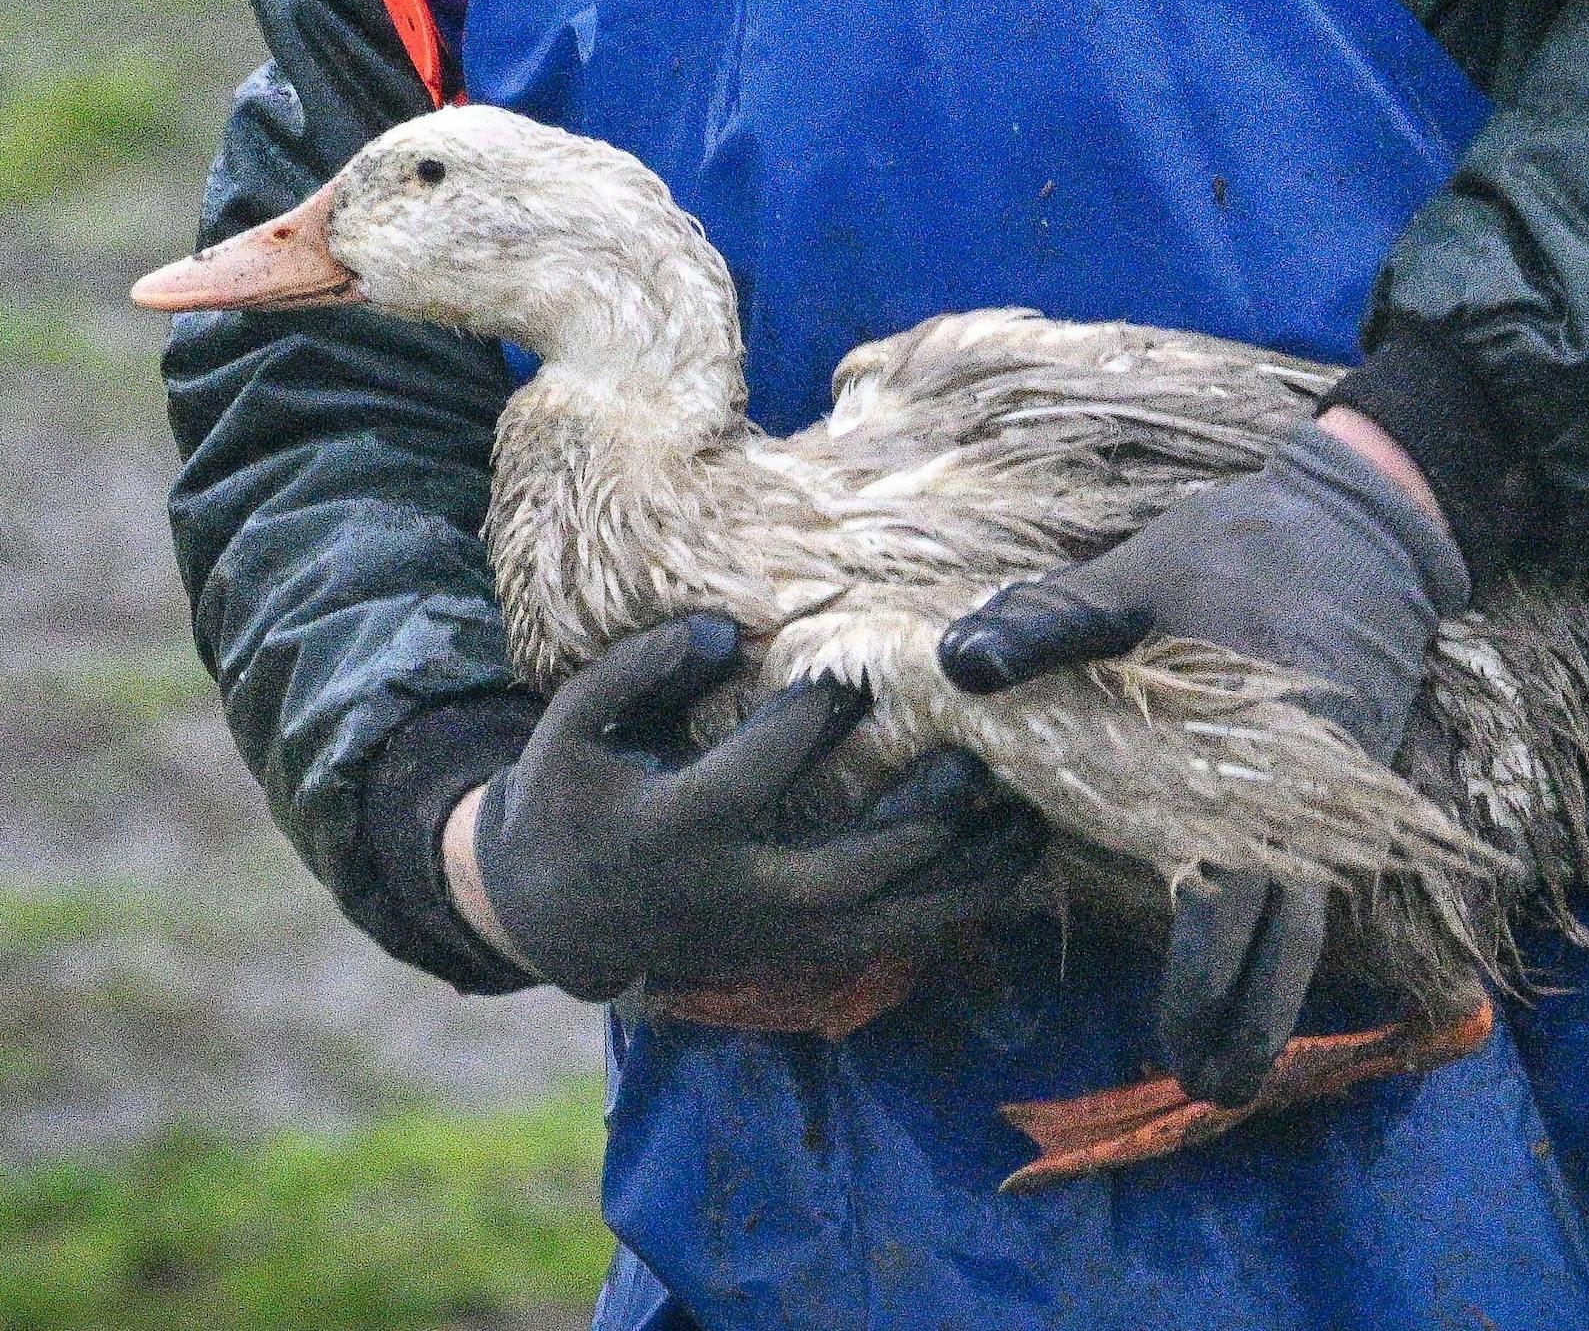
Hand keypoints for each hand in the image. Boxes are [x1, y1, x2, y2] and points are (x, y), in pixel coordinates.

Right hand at [452, 614, 1046, 1001]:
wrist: (557, 913)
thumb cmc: (571, 791)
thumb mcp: (573, 720)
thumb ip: (639, 668)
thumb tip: (722, 631)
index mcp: (669, 832)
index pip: (749, 780)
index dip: (805, 725)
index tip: (860, 673)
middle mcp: (729, 895)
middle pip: (839, 875)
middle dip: (914, 822)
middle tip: (973, 756)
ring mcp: (770, 938)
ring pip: (883, 927)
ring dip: (962, 882)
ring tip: (1031, 824)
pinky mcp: (797, 957)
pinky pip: (891, 943)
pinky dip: (955, 908)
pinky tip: (1011, 864)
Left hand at [939, 413, 1467, 1103]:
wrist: (1366, 521)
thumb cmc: (1243, 546)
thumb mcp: (1141, 570)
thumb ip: (1053, 623)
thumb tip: (957, 668)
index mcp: (1250, 760)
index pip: (1237, 898)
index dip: (1213, 977)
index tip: (1184, 1045)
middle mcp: (1300, 797)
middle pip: (1288, 934)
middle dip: (1248, 1016)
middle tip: (1203, 1085)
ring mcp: (1328, 796)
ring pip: (1309, 917)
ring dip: (1274, 990)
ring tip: (1228, 1065)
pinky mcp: (1336, 786)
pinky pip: (1313, 879)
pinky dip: (1282, 935)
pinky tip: (1253, 967)